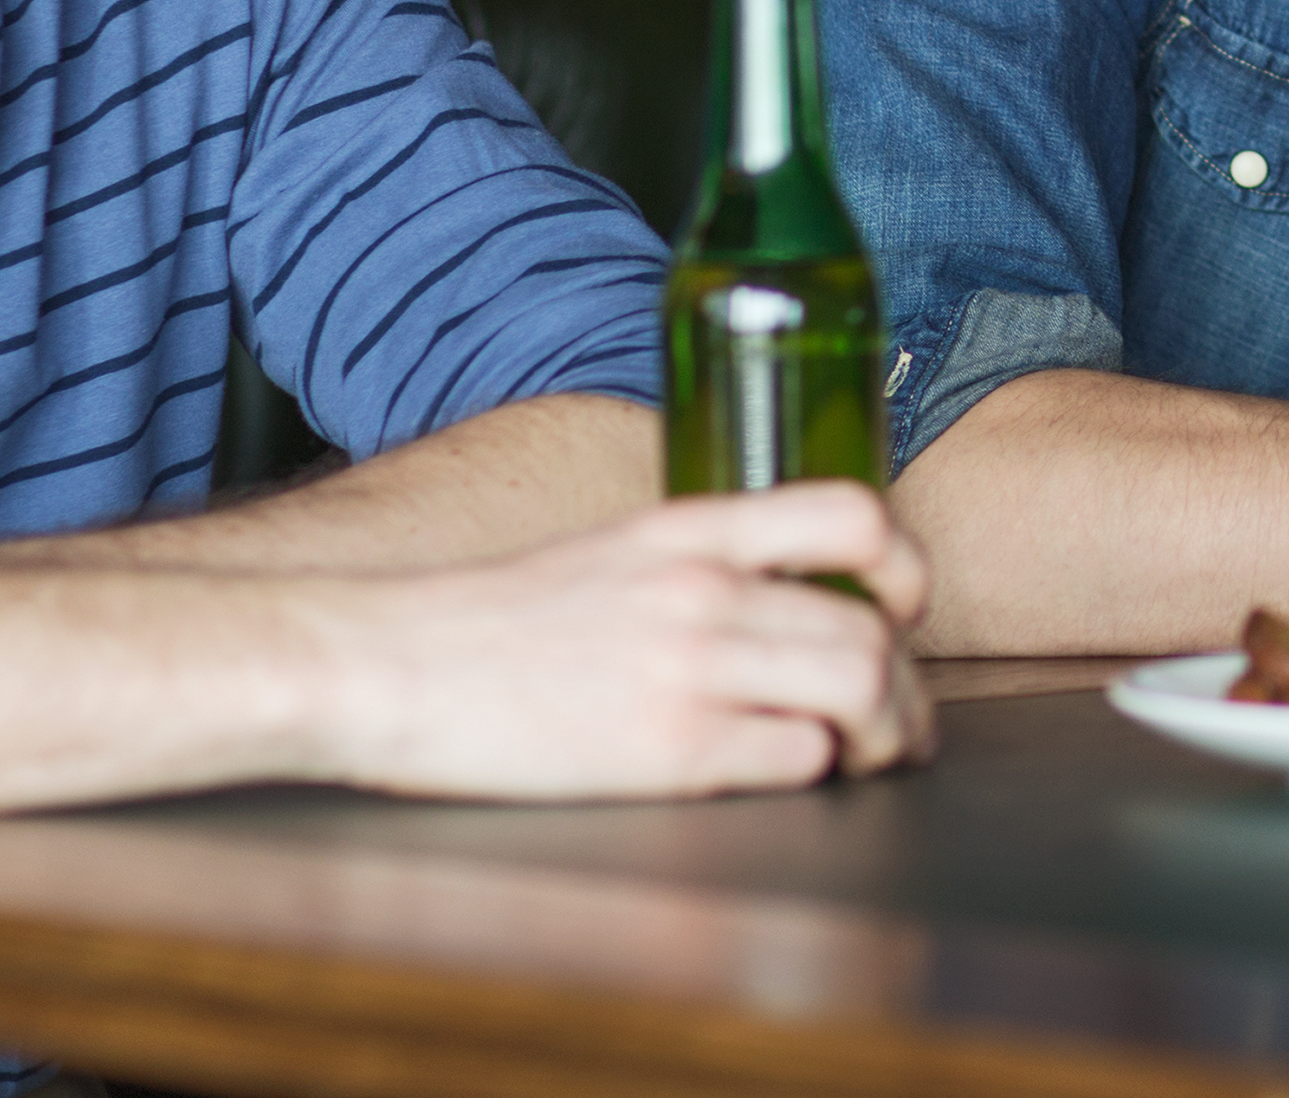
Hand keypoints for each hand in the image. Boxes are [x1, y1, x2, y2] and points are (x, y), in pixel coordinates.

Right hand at [313, 482, 939, 799]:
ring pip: (859, 690)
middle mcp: (703, 589)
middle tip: (902, 724)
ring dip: (884, 736)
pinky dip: (813, 773)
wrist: (380, 664)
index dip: (906, 563)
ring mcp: (690, 668)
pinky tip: (788, 775)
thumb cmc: (484, 624)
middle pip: (874, 628)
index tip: (905, 605)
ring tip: (867, 759)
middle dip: (909, 690)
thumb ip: (694, 565)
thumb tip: (776, 601)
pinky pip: (796, 760)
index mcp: (687, 530)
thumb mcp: (605, 554)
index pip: (852, 512)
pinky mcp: (669, 750)